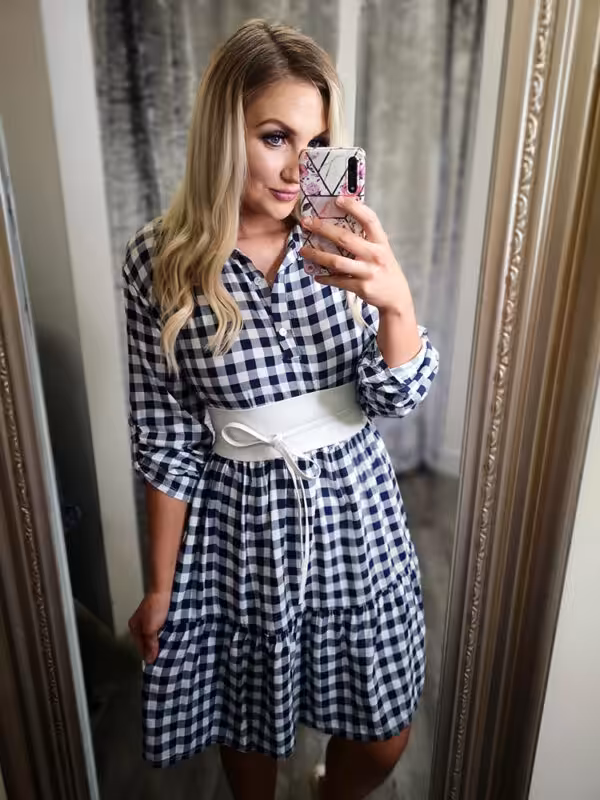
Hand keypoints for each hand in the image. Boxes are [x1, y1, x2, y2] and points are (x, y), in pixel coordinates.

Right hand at [128, 590, 171, 663]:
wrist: (166, 589)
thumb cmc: (156, 604)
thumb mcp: (150, 628)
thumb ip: (150, 644)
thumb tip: (149, 658)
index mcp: (135, 627)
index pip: (140, 648)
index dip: (149, 655)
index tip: (157, 663)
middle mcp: (142, 624)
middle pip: (148, 642)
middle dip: (156, 649)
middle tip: (164, 657)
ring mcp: (151, 619)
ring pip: (156, 636)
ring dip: (162, 641)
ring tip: (169, 648)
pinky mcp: (161, 616)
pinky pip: (163, 629)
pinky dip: (167, 634)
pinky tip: (172, 636)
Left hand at [299, 196, 413, 315]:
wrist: (396, 297)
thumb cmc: (384, 269)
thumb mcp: (382, 250)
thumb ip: (366, 238)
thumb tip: (341, 222)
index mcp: (381, 242)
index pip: (369, 219)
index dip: (354, 207)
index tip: (337, 199)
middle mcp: (375, 255)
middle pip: (345, 239)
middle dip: (323, 229)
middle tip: (306, 222)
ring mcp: (368, 272)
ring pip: (337, 262)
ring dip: (317, 255)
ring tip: (303, 250)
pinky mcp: (361, 287)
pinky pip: (338, 281)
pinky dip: (325, 278)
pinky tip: (315, 274)